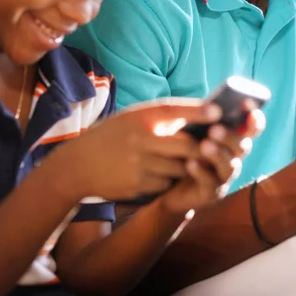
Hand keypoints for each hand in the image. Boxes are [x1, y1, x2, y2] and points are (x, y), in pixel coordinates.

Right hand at [54, 98, 221, 201]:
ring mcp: (140, 165)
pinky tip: (158, 175)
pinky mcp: (138, 186)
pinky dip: (168, 180)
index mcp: (138, 118)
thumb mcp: (129, 119)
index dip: (198, 111)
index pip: (173, 110)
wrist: (77, 166)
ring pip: (179, 168)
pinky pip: (165, 183)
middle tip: (211, 148)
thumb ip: (157, 119)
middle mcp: (140, 140)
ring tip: (182, 162)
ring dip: (185, 166)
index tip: (217, 111)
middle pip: (186, 146)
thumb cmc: (108, 137)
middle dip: (200, 149)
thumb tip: (193, 118)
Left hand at [159, 108, 264, 212]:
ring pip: (229, 166)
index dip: (253, 119)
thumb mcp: (191, 130)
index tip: (248, 105)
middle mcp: (233, 158)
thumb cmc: (182, 149)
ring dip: (218, 154)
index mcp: (231, 139)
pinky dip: (201, 173)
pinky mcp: (210, 194)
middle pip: (242, 147)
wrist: (167, 184)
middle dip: (230, 137)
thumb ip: (202, 120)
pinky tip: (191, 163)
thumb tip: (207, 105)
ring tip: (204, 144)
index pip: (251, 129)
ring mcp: (223, 177)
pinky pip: (210, 184)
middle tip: (215, 129)